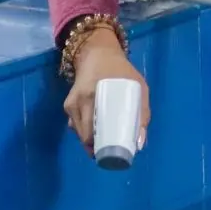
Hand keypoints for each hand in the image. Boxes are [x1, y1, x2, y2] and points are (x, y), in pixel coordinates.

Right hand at [63, 29, 149, 156]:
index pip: (90, 132)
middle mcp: (77, 102)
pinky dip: (86, 131)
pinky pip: (75, 124)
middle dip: (96, 147)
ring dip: (91, 140)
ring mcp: (70, 104)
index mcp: (92, 96)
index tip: (111, 156)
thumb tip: (140, 144)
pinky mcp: (68, 104)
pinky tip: (97, 132)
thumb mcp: (138, 87)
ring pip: (79, 132)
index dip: (99, 148)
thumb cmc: (121, 71)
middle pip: (84, 136)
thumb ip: (142, 113)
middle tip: (112, 153)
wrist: (98, 54)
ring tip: (107, 145)